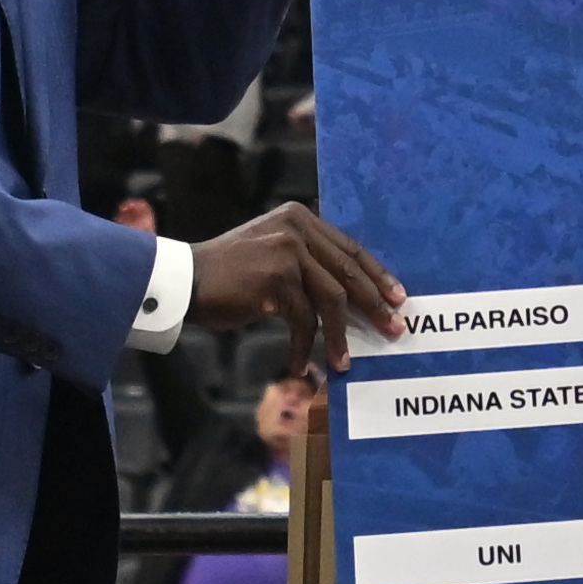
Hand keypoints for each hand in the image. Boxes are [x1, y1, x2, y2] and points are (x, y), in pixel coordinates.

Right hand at [188, 203, 405, 373]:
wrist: (184, 280)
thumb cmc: (229, 274)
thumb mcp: (273, 253)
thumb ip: (307, 261)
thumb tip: (350, 295)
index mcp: (301, 219)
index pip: (349, 248)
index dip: (376, 274)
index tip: (398, 296)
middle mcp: (297, 230)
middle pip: (348, 272)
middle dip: (374, 304)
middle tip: (394, 328)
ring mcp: (287, 253)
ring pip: (330, 300)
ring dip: (339, 336)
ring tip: (344, 362)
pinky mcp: (275, 280)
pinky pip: (302, 321)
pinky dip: (304, 346)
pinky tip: (301, 364)